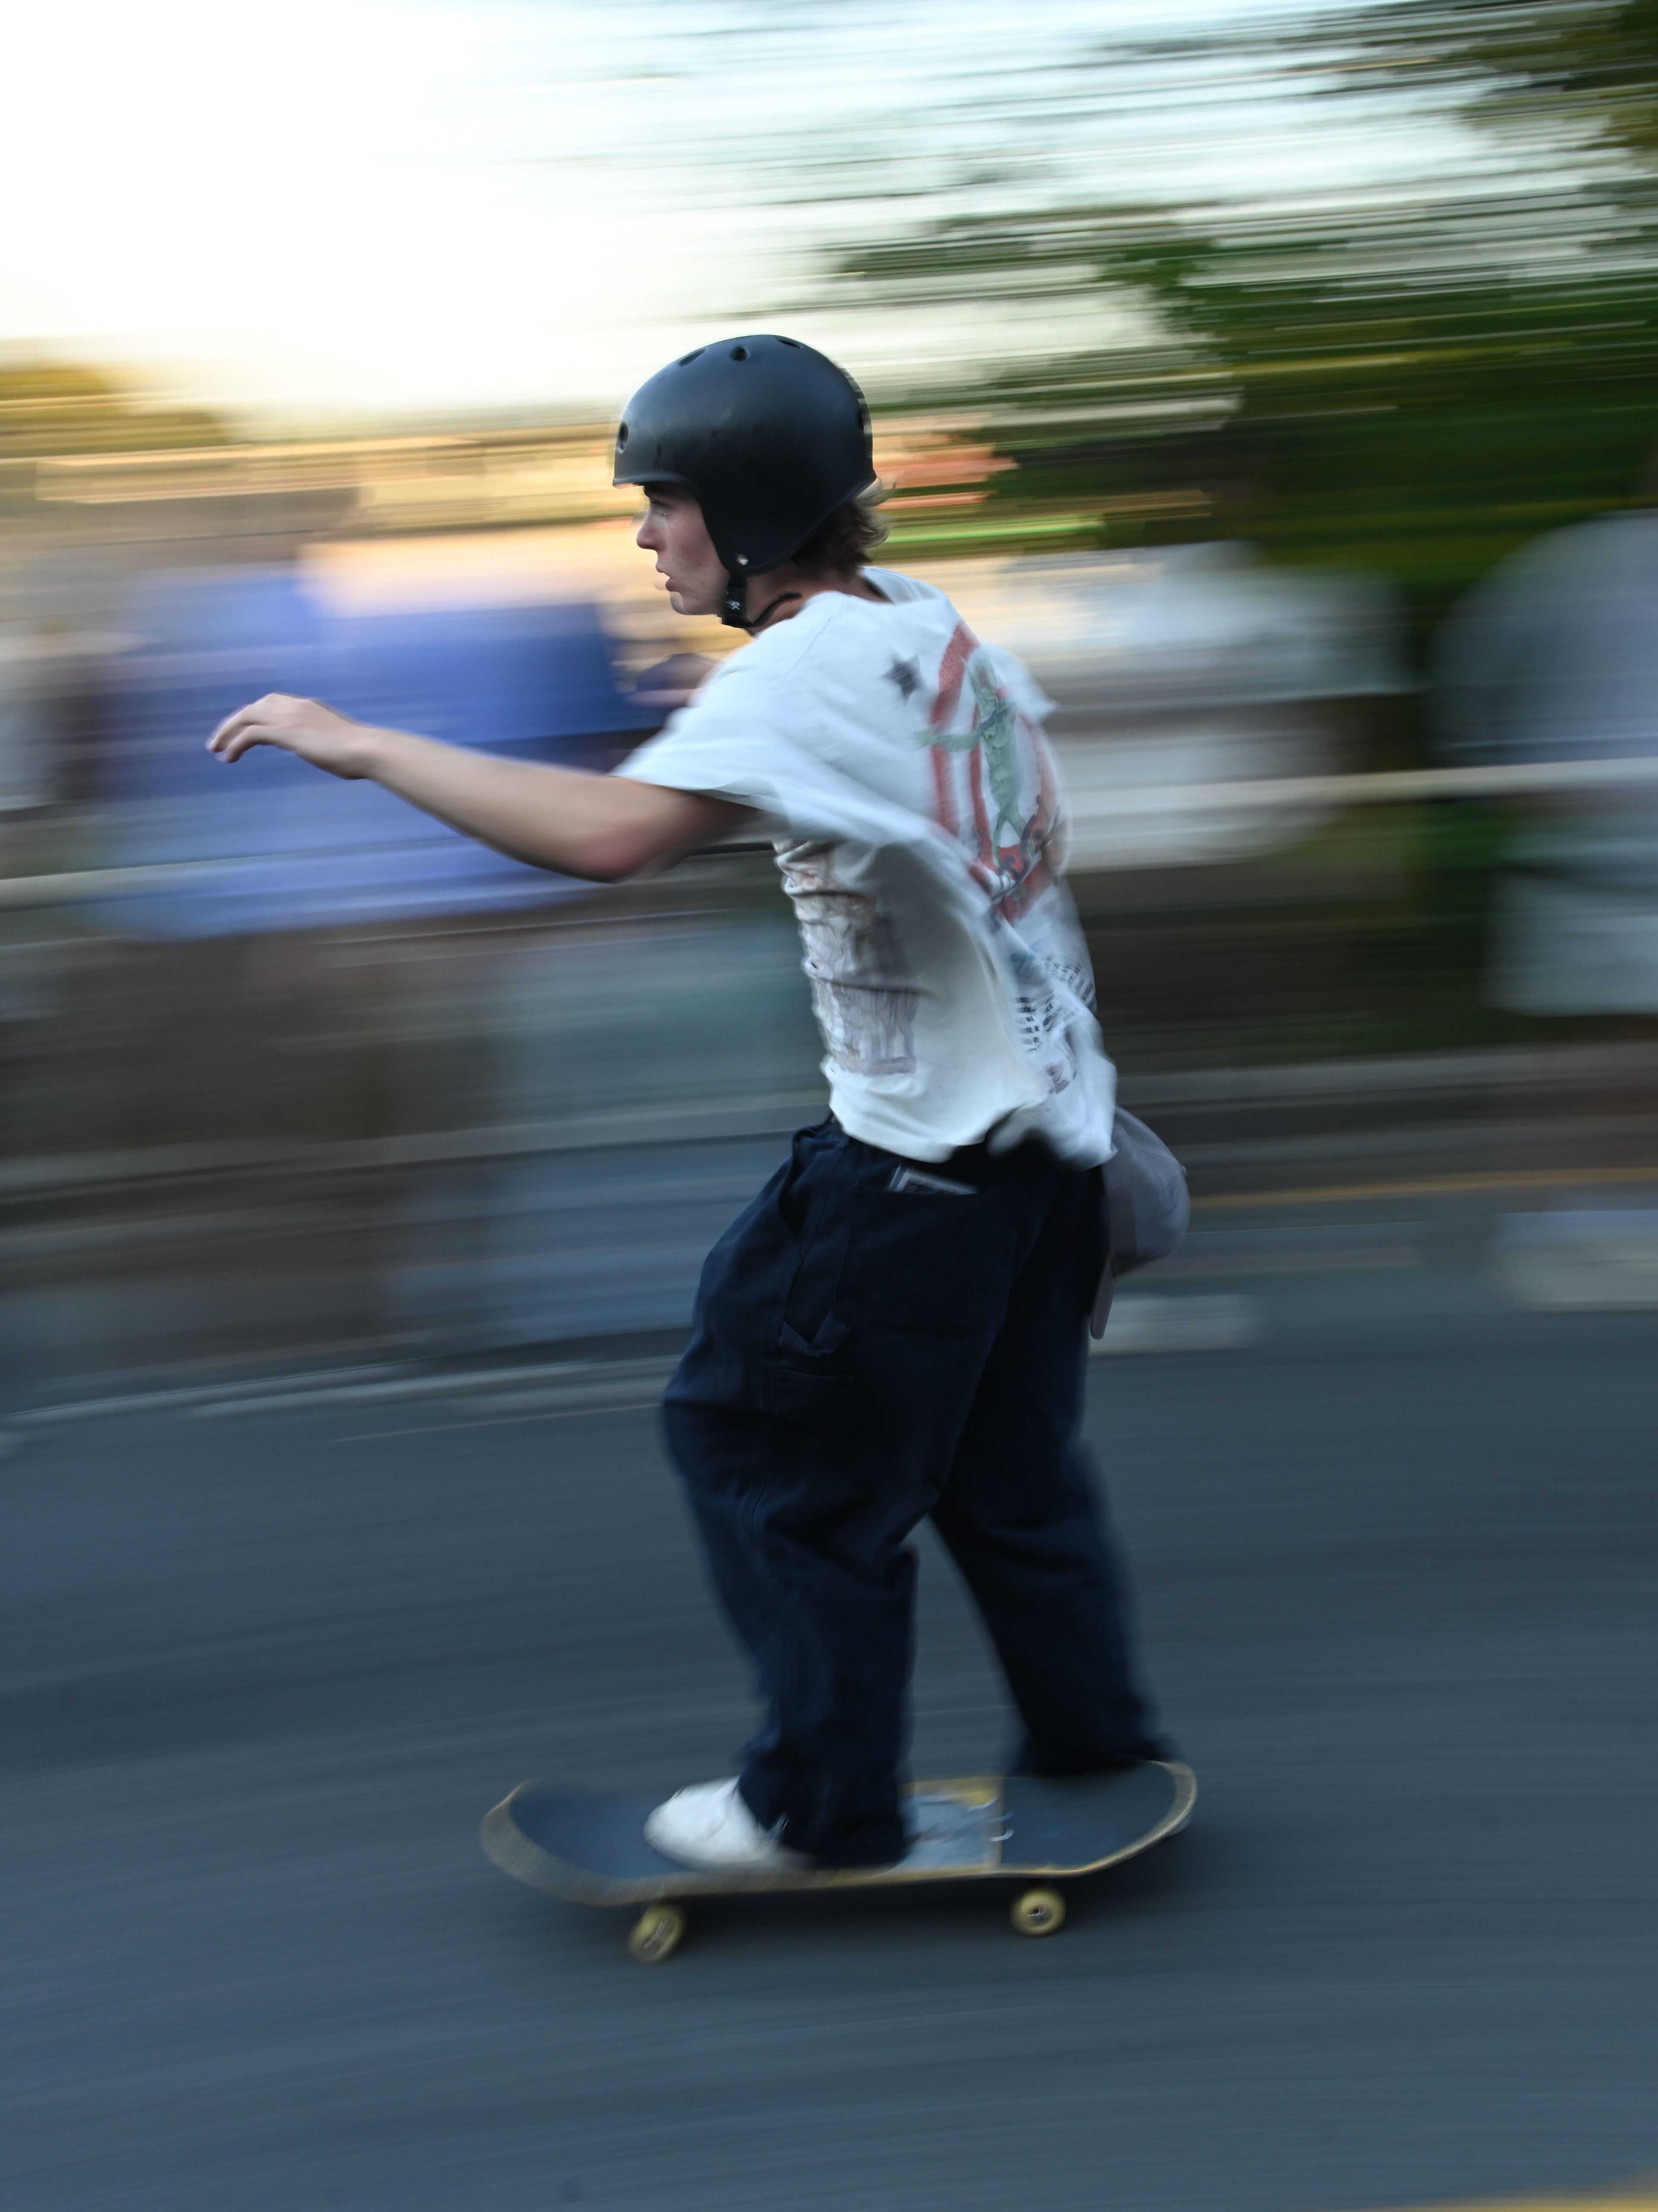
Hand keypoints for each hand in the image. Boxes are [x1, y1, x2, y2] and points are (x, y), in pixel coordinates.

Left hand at [206, 693, 377, 777]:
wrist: (368, 749)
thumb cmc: (362, 752)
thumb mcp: (339, 741)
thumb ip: (324, 740)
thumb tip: (325, 750)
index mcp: (308, 707)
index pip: (271, 703)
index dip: (253, 715)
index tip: (243, 730)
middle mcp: (295, 706)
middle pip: (253, 707)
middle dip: (233, 723)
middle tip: (220, 740)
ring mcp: (289, 717)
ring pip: (245, 717)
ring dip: (227, 732)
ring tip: (216, 749)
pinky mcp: (284, 732)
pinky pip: (249, 734)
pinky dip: (235, 745)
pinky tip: (229, 758)